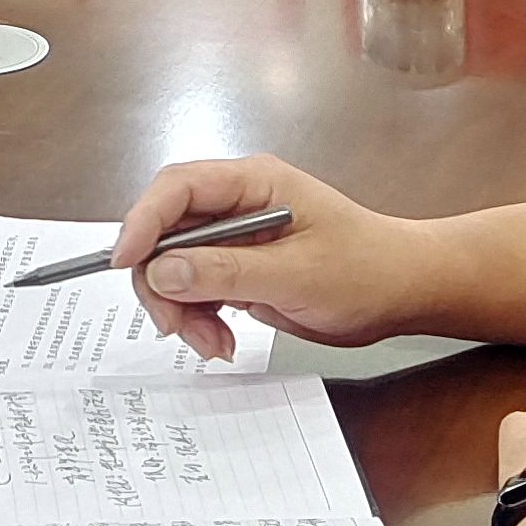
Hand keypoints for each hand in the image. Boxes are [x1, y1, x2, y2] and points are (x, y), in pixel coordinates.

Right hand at [111, 156, 433, 363]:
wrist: (402, 292)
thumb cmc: (366, 270)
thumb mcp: (297, 274)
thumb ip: (228, 271)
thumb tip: (163, 269)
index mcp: (253, 182)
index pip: (178, 187)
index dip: (143, 221)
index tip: (124, 261)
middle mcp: (237, 204)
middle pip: (166, 231)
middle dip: (161, 281)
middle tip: (174, 325)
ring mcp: (235, 237)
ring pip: (174, 267)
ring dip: (180, 309)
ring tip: (212, 343)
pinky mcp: (238, 268)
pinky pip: (194, 290)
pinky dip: (197, 319)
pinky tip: (221, 341)